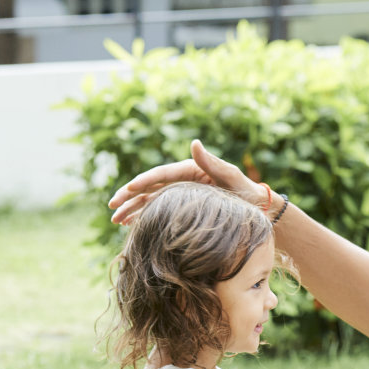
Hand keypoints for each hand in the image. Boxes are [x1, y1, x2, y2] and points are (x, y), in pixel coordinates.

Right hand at [108, 140, 267, 225]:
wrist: (255, 208)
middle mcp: (182, 180)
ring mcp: (180, 194)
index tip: (130, 189)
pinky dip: (143, 216)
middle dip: (129, 196)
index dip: (144, 181)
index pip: (162, 174)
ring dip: (131, 209)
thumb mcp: (231, 177)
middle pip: (150, 187)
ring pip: (149, 200)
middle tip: (112, 206)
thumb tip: (194, 143)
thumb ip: (213, 163)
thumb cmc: (245, 192)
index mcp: (191, 170)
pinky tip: (129, 224)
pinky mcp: (180, 207)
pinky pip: (157, 210)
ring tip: (115, 219)